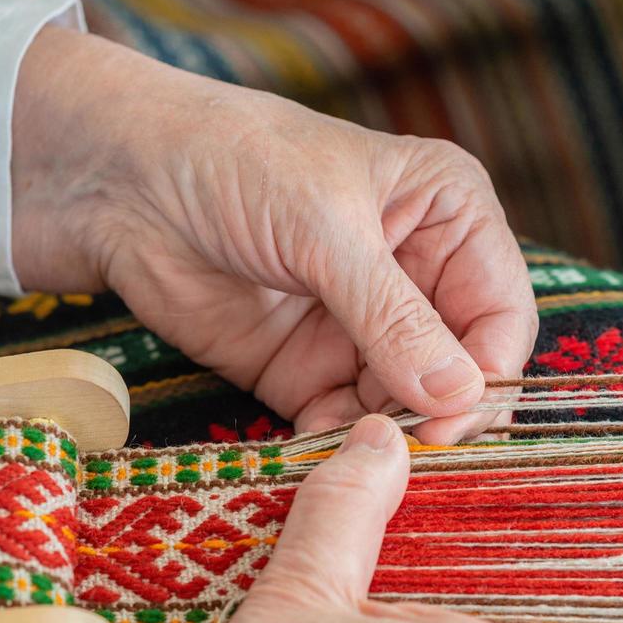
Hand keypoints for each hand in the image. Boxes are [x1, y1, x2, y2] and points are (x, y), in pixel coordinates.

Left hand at [11, 29, 536, 443]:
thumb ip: (392, 315)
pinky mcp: (305, 370)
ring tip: (366, 460)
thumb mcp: (322, 229)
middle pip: (461, 369)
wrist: (122, 182)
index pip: (500, 311)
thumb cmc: (233, 162)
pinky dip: (340, 448)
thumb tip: (459, 395)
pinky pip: (343, 423)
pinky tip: (327, 461)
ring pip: (406, 406)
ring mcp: (360, 329)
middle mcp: (415, 276)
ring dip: (392, 438)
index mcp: (447, 215)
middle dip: (443, 413)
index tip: (457, 418)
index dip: (488, 370)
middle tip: (417, 451)